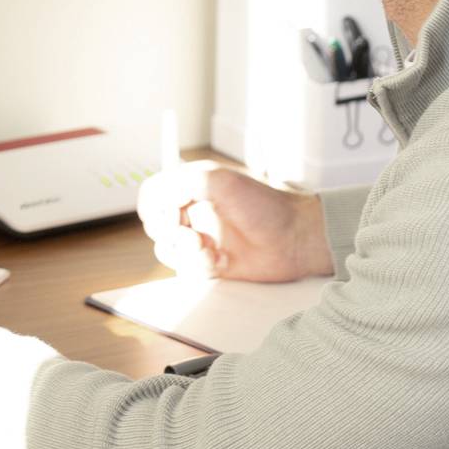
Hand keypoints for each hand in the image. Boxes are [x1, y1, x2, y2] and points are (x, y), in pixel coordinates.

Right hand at [136, 162, 332, 282]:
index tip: (172, 215)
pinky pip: (186, 268)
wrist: (295, 238)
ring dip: (182, 251)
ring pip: (166, 248)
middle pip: (155, 223)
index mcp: (193, 186)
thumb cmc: (263, 204)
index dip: (154, 207)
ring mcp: (200, 237)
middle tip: (189, 234)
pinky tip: (219, 260)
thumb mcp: (218, 180)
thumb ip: (180, 184)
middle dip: (167, 231)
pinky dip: (197, 265)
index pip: (154, 194)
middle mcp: (194, 211)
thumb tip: (158, 210)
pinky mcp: (210, 262)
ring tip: (205, 248)